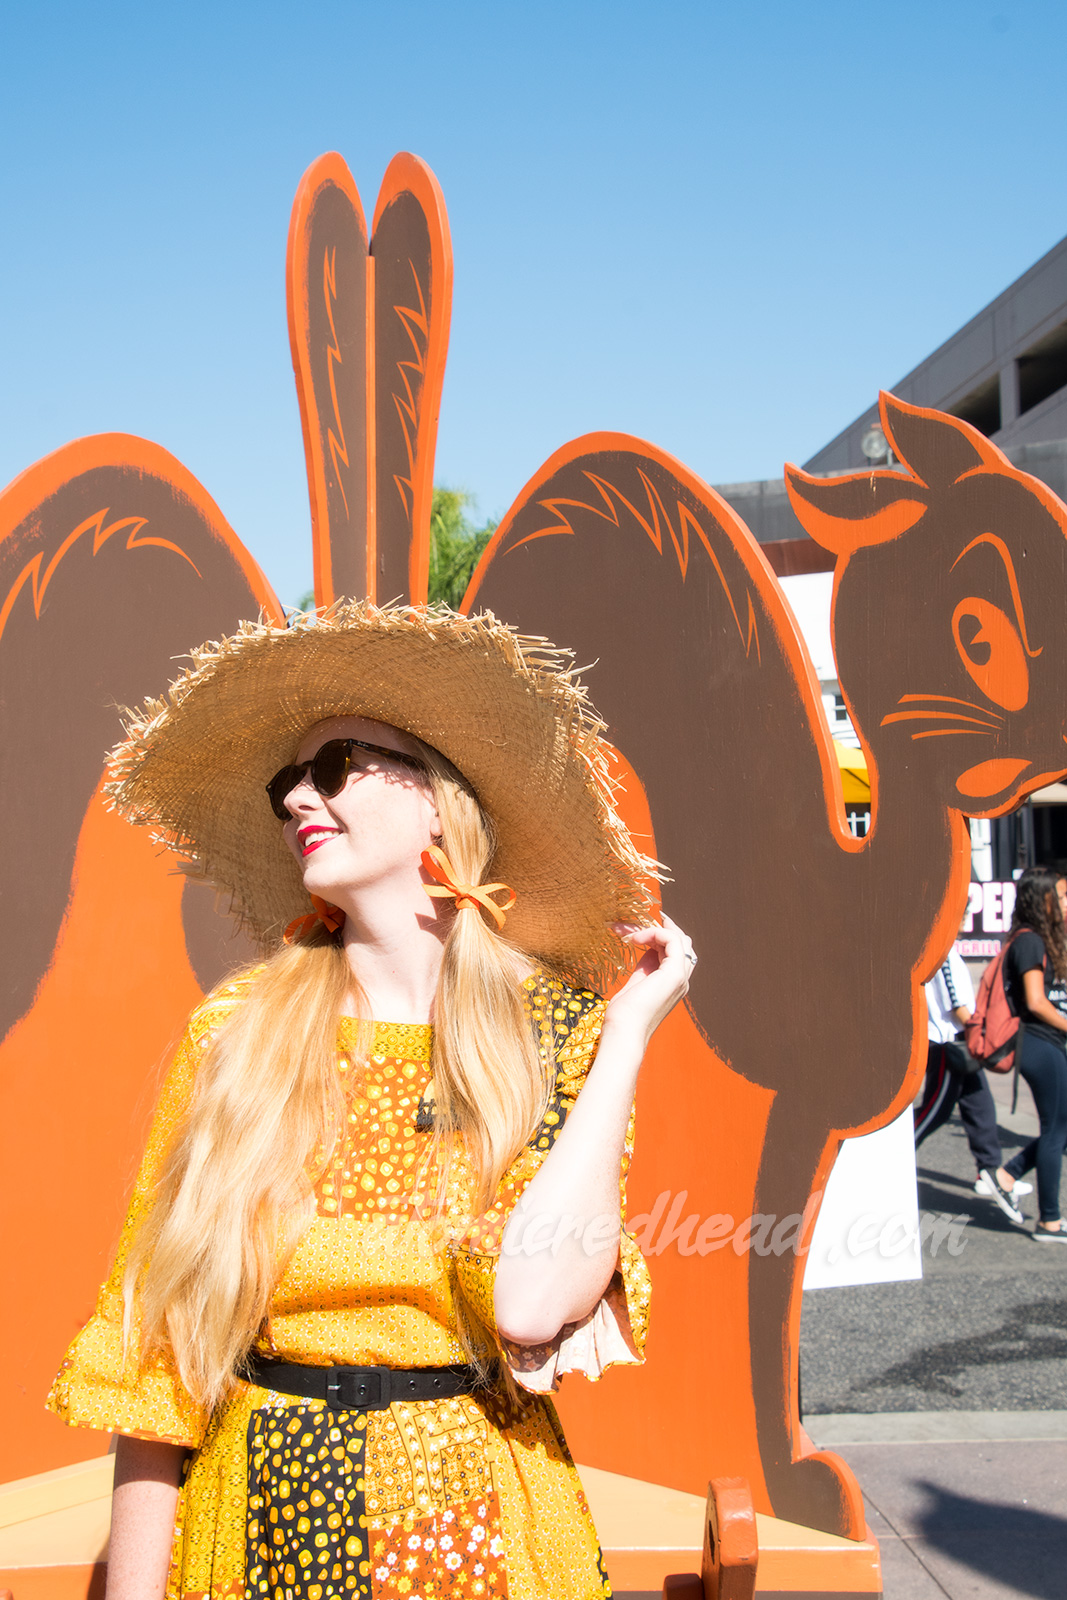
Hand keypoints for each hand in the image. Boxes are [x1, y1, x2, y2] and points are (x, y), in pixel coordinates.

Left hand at [603, 914, 695, 1050]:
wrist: (624, 1031)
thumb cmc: (623, 1015)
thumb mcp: (635, 984)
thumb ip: (644, 967)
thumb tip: (644, 946)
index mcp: (672, 984)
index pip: (676, 952)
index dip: (663, 935)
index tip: (643, 926)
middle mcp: (681, 980)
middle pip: (683, 942)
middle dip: (662, 928)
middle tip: (639, 921)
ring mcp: (680, 977)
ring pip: (679, 939)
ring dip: (654, 929)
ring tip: (630, 932)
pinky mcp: (674, 974)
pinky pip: (672, 940)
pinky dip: (655, 932)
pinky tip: (635, 938)